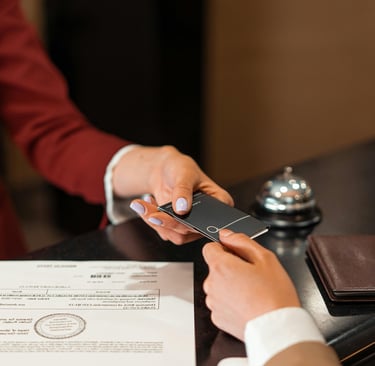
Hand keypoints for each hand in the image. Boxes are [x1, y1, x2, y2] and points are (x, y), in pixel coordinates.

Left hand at [112, 145, 232, 243]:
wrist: (164, 170)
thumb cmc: (180, 167)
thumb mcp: (184, 173)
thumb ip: (183, 190)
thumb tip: (182, 209)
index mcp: (220, 201)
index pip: (214, 218)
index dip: (196, 221)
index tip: (177, 215)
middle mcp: (208, 217)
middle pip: (191, 229)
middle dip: (168, 222)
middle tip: (152, 214)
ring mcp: (192, 224)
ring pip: (176, 235)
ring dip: (157, 223)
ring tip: (143, 205)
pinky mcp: (177, 228)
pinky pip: (165, 232)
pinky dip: (152, 220)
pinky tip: (148, 204)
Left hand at [202, 229, 299, 340]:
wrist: (277, 329)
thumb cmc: (274, 295)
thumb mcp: (265, 258)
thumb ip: (241, 241)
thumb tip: (226, 234)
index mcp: (221, 266)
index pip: (209, 247)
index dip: (224, 248)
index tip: (236, 254)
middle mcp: (212, 284)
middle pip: (215, 267)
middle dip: (230, 268)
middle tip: (251, 275)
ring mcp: (213, 302)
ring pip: (218, 285)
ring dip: (229, 285)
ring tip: (251, 292)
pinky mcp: (217, 318)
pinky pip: (221, 302)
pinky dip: (230, 302)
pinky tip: (247, 304)